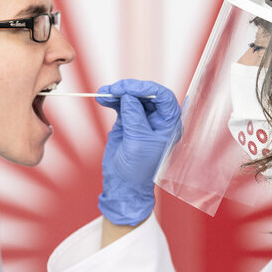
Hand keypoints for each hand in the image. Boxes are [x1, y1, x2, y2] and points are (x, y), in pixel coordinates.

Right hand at [96, 79, 179, 225]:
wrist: (123, 184)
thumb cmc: (137, 169)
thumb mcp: (137, 142)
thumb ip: (134, 117)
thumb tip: (129, 96)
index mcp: (168, 125)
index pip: (164, 98)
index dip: (148, 88)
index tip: (130, 87)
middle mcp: (158, 120)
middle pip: (147, 95)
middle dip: (130, 89)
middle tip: (114, 89)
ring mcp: (142, 120)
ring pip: (133, 97)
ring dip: (118, 93)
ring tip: (104, 93)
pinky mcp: (128, 122)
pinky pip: (122, 105)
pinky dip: (112, 100)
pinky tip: (103, 99)